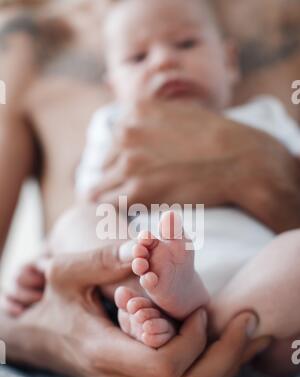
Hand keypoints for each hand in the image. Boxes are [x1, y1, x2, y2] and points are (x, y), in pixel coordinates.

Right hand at [1, 243, 269, 376]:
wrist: (37, 341)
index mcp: (105, 354)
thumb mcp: (68, 273)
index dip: (194, 339)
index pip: (168, 365)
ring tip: (245, 333)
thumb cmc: (54, 304)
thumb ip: (103, 258)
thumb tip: (142, 246)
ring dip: (224, 364)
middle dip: (227, 355)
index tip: (200, 311)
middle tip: (248, 323)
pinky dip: (208, 369)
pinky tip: (220, 344)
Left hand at [90, 101, 299, 232]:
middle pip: (104, 162)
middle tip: (129, 190)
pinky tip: (121, 215)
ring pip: (100, 185)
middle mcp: (126, 133)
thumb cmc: (217, 138)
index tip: (130, 171)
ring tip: (123, 206)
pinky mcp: (137, 192)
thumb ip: (154, 117)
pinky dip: (113, 210)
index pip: (113, 140)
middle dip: (115, 177)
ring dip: (110, 195)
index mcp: (135, 112)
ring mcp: (129, 163)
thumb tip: (137, 124)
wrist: (239, 161)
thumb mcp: (181, 111)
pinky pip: (107, 204)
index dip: (121, 158)